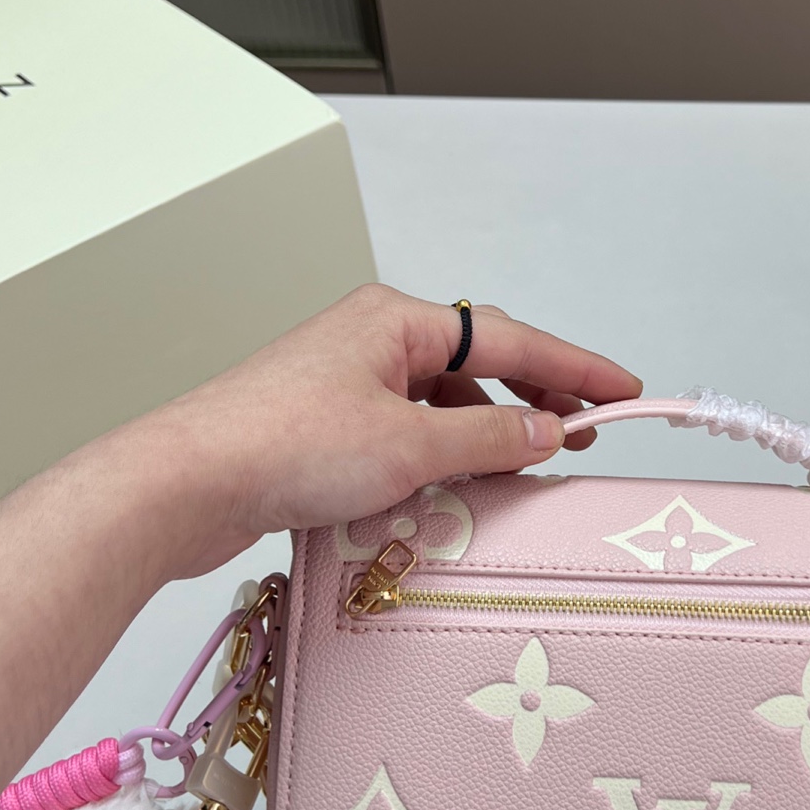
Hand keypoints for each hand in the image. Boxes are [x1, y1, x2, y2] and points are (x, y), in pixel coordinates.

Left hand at [148, 285, 642, 570]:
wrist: (185, 485)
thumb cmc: (280, 447)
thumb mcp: (409, 445)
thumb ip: (490, 435)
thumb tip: (547, 429)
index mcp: (396, 321)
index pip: (511, 339)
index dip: (576, 367)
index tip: (623, 390)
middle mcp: (371, 341)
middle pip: (478, 363)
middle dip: (534, 398)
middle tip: (582, 435)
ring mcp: (345, 382)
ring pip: (441, 402)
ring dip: (484, 433)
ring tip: (520, 471)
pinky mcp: (322, 426)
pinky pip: (406, 431)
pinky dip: (441, 454)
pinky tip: (453, 487)